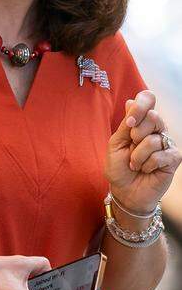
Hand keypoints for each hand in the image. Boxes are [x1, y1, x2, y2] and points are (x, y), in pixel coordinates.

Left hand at [105, 90, 180, 214]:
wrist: (125, 191)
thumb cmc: (118, 167)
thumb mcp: (116, 144)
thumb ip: (126, 124)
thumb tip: (131, 101)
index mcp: (141, 122)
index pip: (148, 99)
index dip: (141, 106)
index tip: (129, 123)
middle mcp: (156, 129)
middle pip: (153, 117)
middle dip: (136, 134)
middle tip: (131, 146)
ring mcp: (166, 143)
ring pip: (154, 139)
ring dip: (138, 155)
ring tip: (135, 164)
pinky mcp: (174, 158)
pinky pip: (161, 155)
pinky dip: (148, 164)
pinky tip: (145, 170)